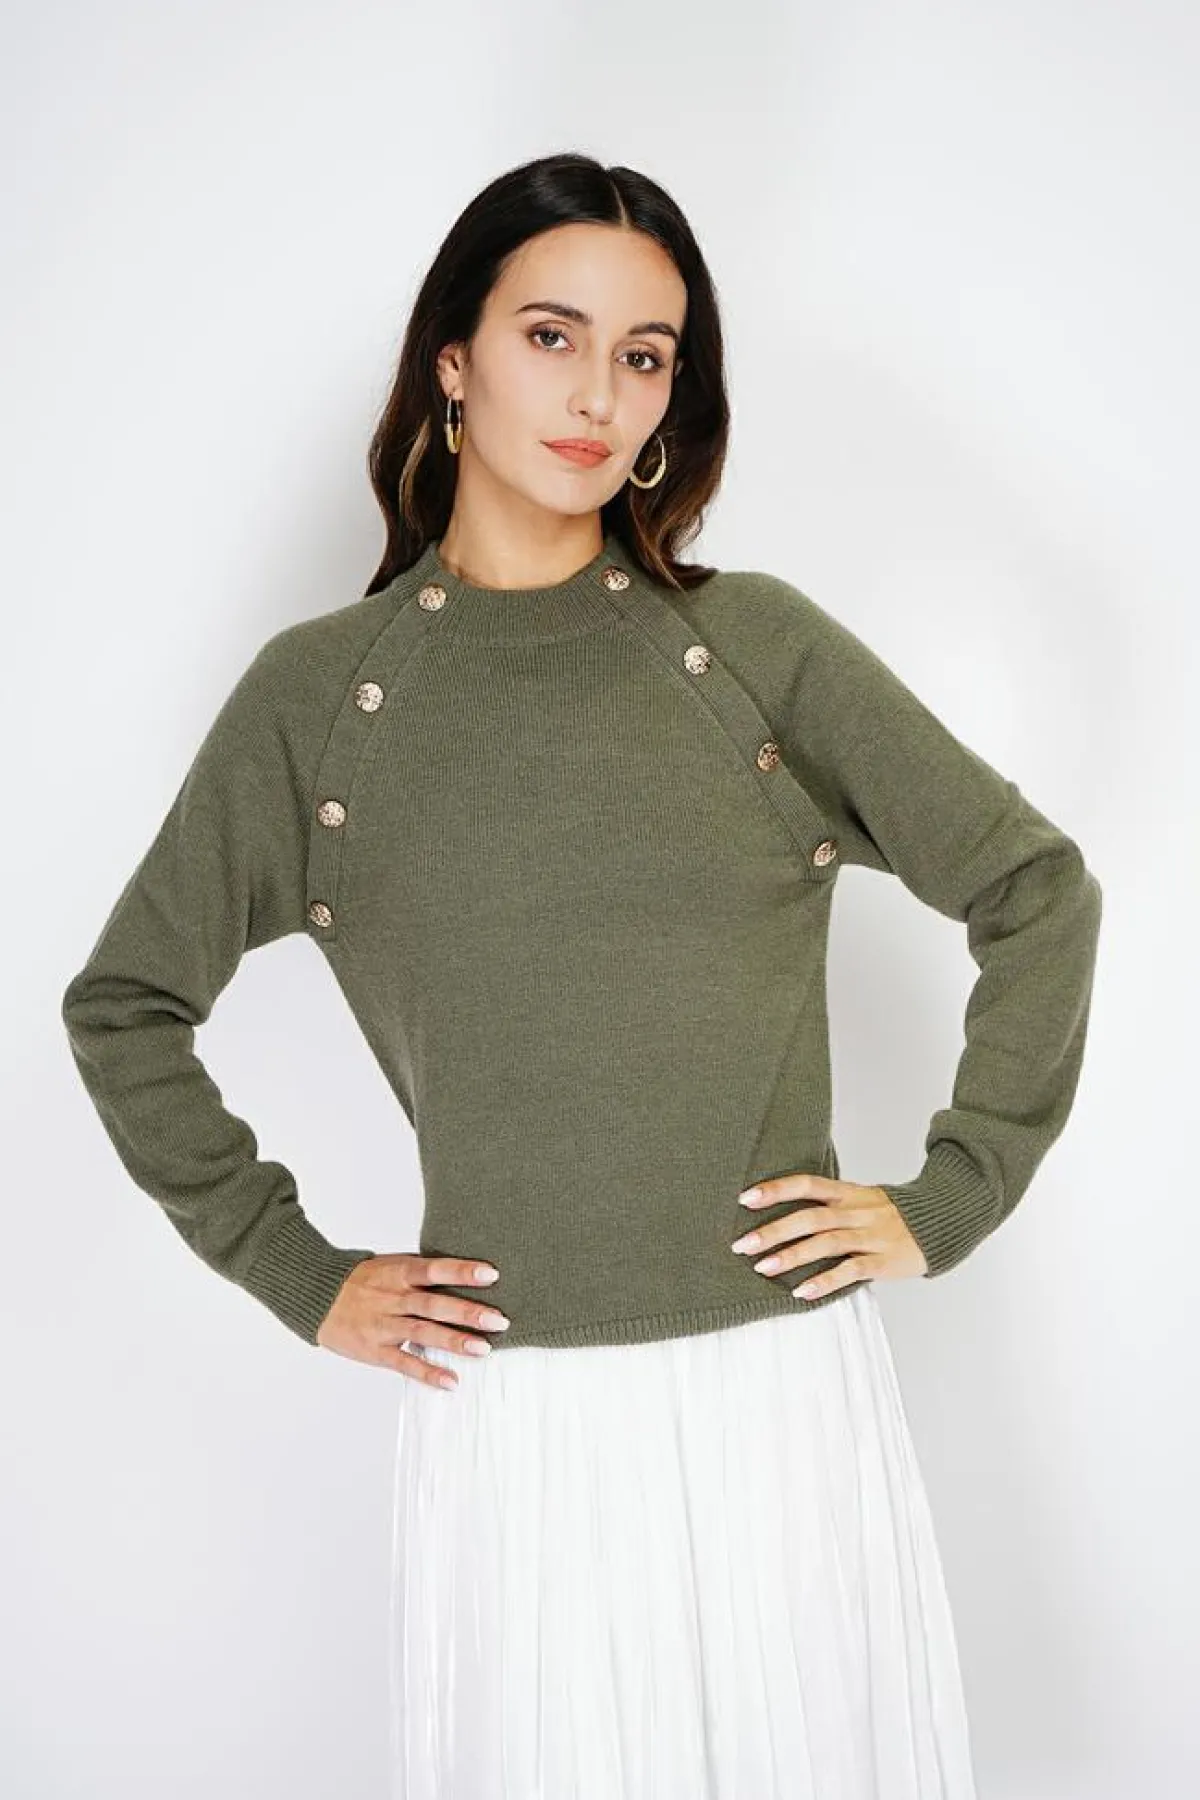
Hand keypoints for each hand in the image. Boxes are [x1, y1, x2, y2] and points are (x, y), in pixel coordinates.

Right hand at [315, 1252, 509, 1389]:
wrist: (316, 1295)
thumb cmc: (362, 1279)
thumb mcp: (390, 1265)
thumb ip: (422, 1272)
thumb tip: (466, 1272)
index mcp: (397, 1272)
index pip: (434, 1269)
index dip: (462, 1271)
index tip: (492, 1275)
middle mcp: (392, 1297)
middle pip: (433, 1304)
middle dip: (467, 1312)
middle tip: (499, 1320)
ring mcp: (383, 1325)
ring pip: (422, 1333)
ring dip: (454, 1342)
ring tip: (484, 1349)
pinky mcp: (375, 1350)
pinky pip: (404, 1363)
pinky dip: (428, 1372)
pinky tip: (452, 1380)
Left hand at [730, 1172, 927, 1299]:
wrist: (943, 1220)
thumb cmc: (892, 1214)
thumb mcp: (862, 1199)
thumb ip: (830, 1204)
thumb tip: (784, 1213)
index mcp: (849, 1192)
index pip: (807, 1184)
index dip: (776, 1190)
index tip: (745, 1198)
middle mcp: (857, 1210)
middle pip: (810, 1217)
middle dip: (773, 1230)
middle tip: (741, 1244)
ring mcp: (871, 1235)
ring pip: (827, 1243)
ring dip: (792, 1256)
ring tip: (763, 1268)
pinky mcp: (884, 1260)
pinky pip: (851, 1270)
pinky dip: (825, 1281)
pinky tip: (801, 1292)